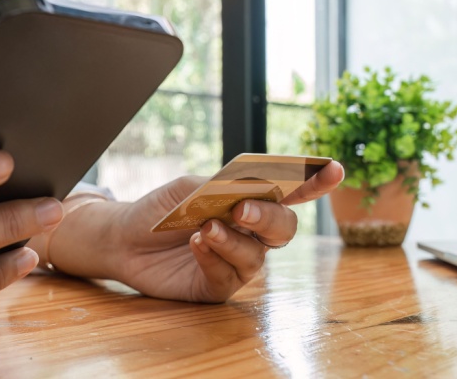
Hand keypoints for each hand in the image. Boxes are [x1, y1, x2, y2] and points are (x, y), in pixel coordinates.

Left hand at [46, 162, 342, 302]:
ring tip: (205, 228)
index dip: (314, 182)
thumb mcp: (186, 189)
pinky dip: (214, 258)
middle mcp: (250, 233)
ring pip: (257, 256)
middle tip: (242, 211)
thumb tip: (246, 193)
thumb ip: (218, 189)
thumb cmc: (159, 210)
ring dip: (232, 240)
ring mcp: (236, 261)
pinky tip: (197, 244)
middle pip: (284, 228)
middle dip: (269, 218)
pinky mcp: (217, 286)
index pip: (289, 192)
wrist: (122, 239)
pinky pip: (228, 277)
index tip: (334, 170)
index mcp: (248, 201)